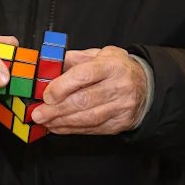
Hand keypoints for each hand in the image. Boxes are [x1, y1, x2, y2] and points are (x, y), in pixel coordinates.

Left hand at [31, 46, 146, 134]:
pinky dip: (72, 129)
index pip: (84, 75)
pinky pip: (92, 129)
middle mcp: (119, 86)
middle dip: (57, 109)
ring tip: (45, 121)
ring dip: (61, 121)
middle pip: (84, 100)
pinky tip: (57, 127)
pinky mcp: (119, 123)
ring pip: (87, 118)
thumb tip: (49, 65)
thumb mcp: (100, 54)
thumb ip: (75, 59)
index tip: (46, 95)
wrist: (146, 87)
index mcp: (112, 65)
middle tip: (37, 113)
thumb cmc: (117, 69)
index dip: (63, 86)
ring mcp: (121, 107)